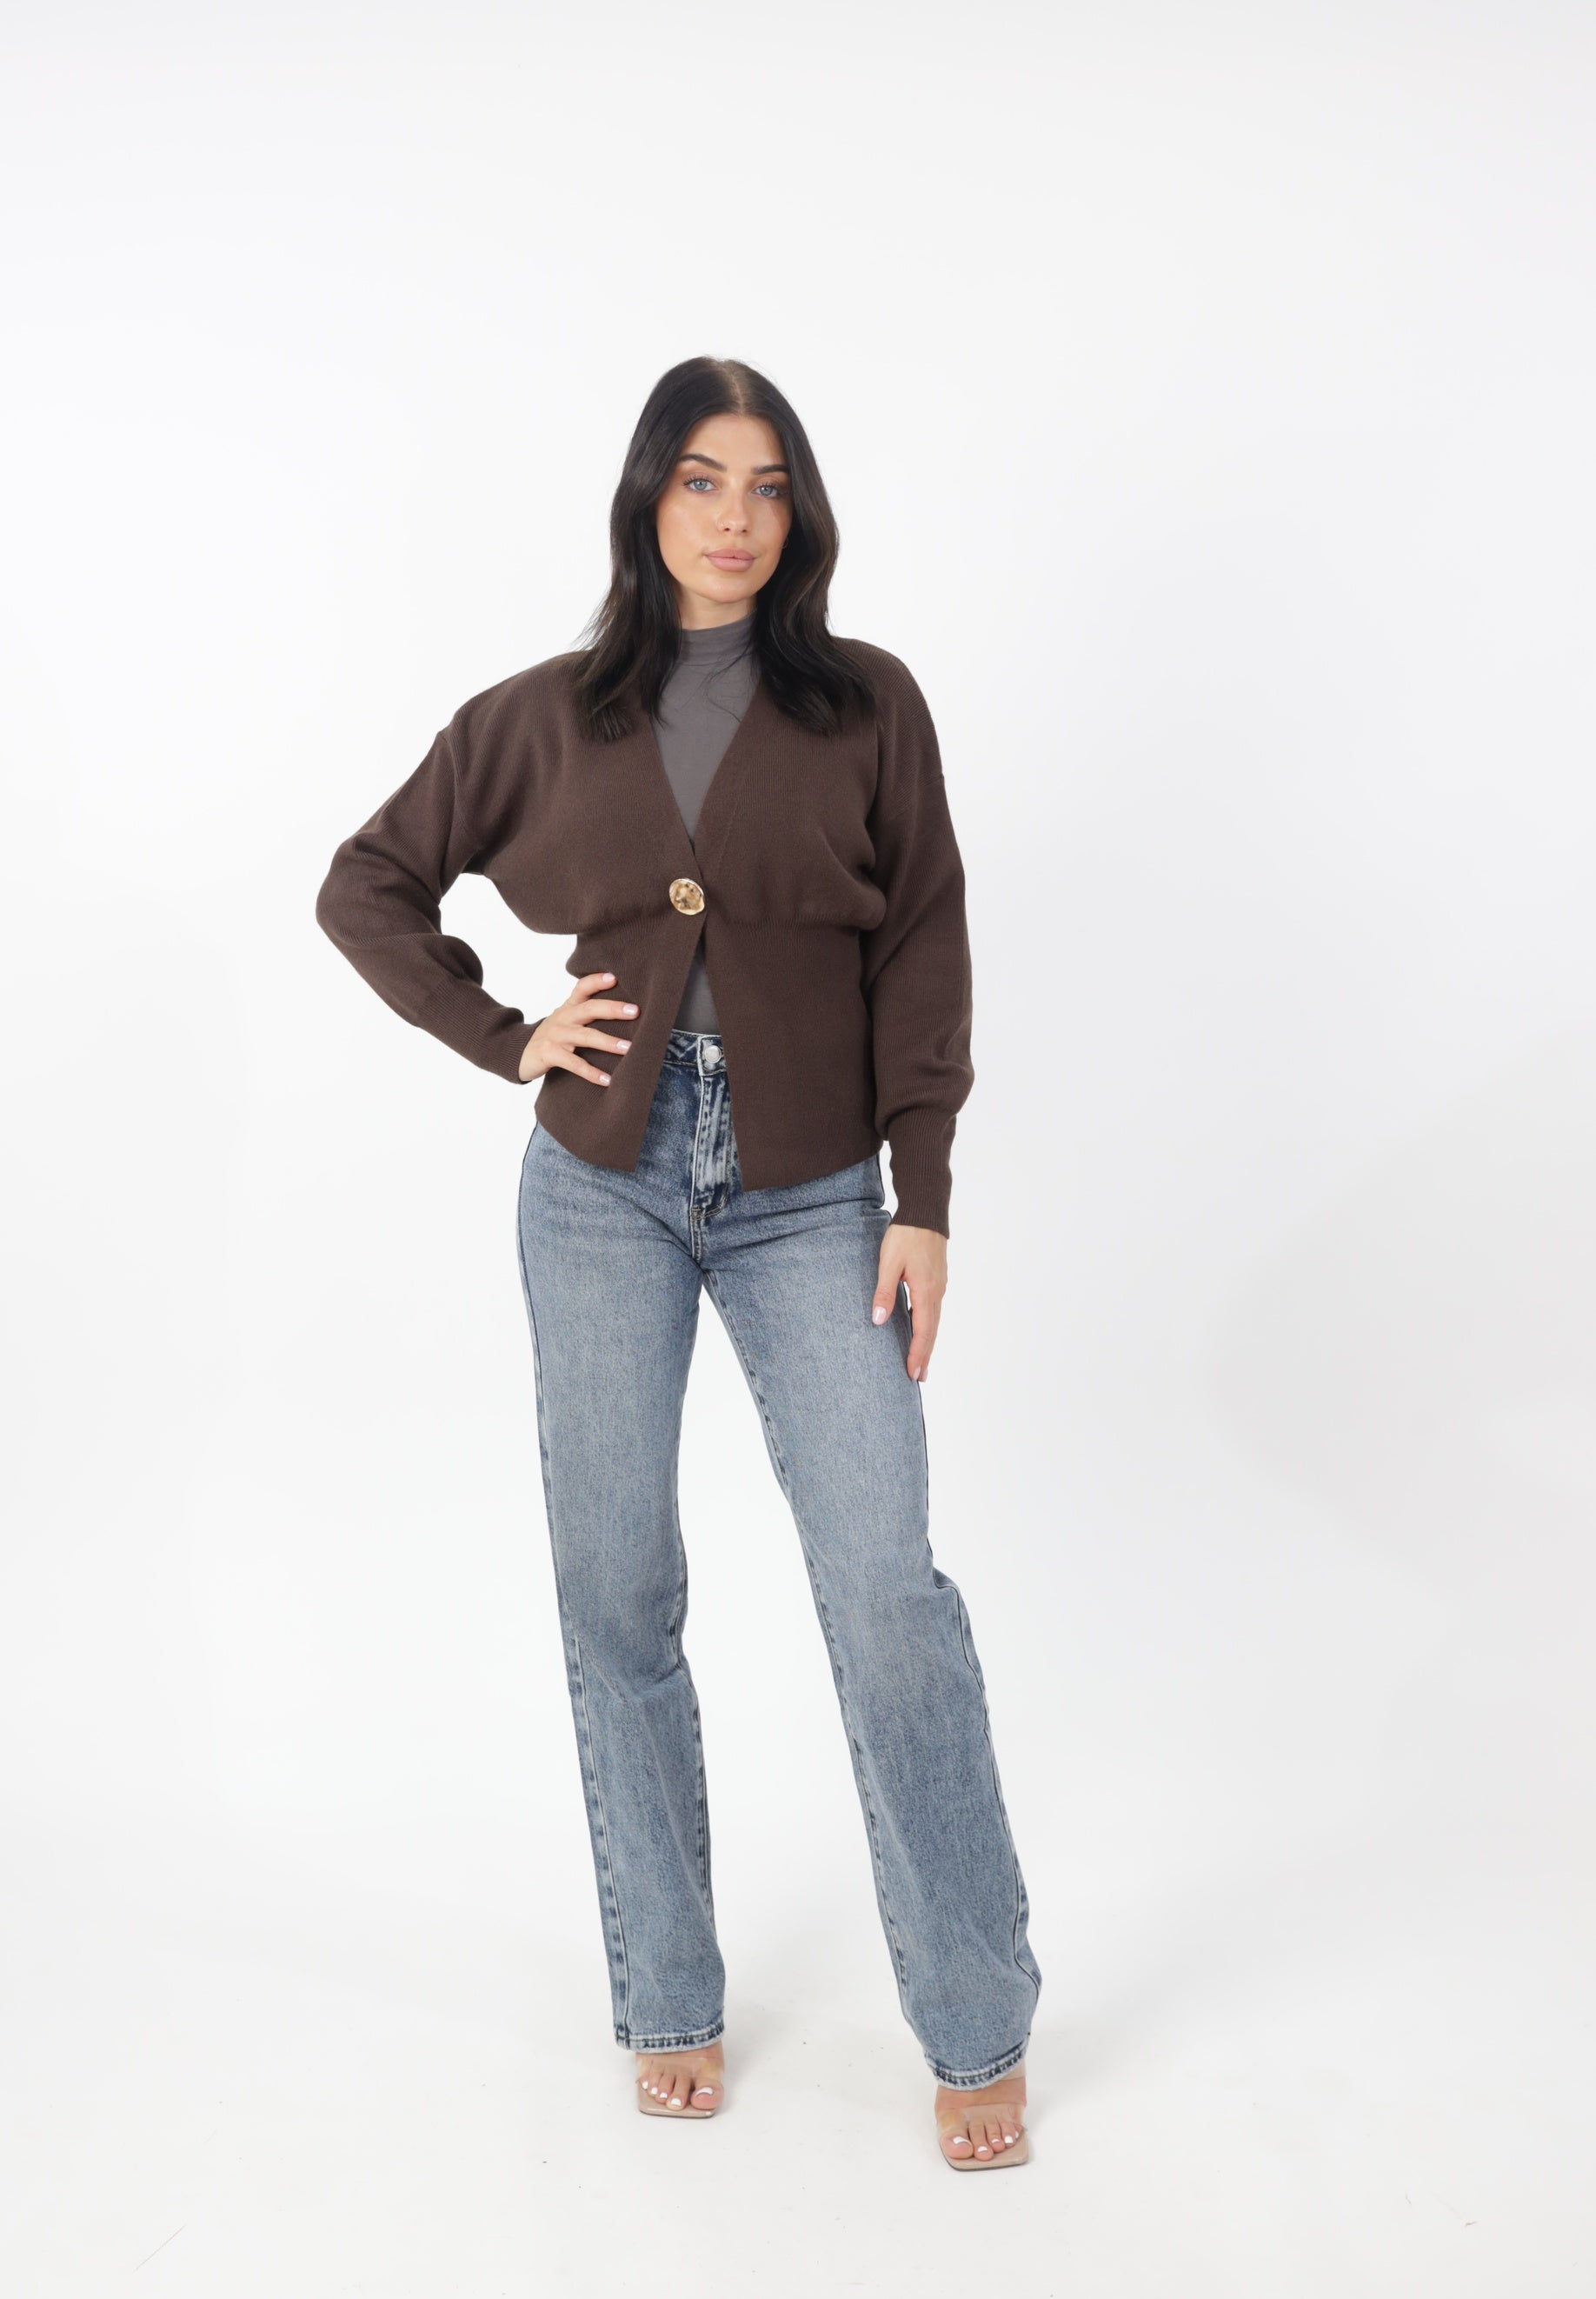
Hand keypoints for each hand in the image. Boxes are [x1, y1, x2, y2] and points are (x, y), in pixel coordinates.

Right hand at [518, 971, 638, 1085]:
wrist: (518, 1053)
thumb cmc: (552, 1036)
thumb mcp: (565, 1020)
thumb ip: (586, 1012)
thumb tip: (624, 1011)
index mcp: (568, 1007)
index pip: (582, 988)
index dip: (597, 981)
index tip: (615, 977)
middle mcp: (562, 1018)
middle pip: (589, 1009)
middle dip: (613, 1009)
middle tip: (635, 1012)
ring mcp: (555, 1036)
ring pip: (585, 1036)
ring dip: (608, 1042)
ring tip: (629, 1048)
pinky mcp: (549, 1054)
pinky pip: (574, 1064)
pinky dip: (591, 1073)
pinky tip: (608, 1080)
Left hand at [871, 1223, 946, 1381]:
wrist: (926, 1212)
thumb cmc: (906, 1235)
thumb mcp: (889, 1262)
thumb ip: (884, 1292)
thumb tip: (879, 1321)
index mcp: (926, 1291)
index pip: (923, 1331)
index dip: (918, 1354)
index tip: (913, 1374)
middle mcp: (937, 1292)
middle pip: (932, 1331)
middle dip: (925, 1355)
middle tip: (919, 1377)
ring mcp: (939, 1286)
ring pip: (934, 1321)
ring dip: (927, 1342)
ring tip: (921, 1361)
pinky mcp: (937, 1280)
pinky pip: (933, 1310)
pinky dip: (928, 1326)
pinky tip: (921, 1330)